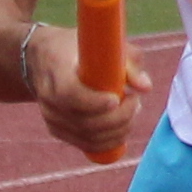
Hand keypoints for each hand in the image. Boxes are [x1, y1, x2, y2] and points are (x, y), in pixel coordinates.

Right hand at [29, 27, 154, 160]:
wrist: (46, 58)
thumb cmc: (81, 48)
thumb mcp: (105, 45)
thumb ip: (129, 62)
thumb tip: (145, 87)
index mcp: (57, 72)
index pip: (69, 94)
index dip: (94, 102)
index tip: (116, 98)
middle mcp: (49, 99)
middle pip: (84, 122)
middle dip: (118, 118)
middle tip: (135, 101)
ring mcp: (51, 118)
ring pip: (89, 138)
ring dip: (118, 130)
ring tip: (132, 110)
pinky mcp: (58, 131)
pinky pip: (86, 145)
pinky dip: (109, 141)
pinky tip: (123, 127)